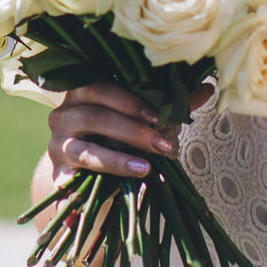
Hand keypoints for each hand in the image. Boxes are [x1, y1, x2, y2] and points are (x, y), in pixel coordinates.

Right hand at [46, 83, 212, 183]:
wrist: (86, 180)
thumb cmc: (117, 140)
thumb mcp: (142, 122)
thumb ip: (170, 106)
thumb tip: (207, 88)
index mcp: (83, 93)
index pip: (100, 87)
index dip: (129, 100)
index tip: (159, 116)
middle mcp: (63, 115)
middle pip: (94, 115)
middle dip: (132, 130)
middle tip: (163, 145)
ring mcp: (58, 144)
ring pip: (86, 147)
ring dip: (118, 155)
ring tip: (147, 166)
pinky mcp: (58, 173)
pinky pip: (79, 171)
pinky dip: (107, 171)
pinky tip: (133, 175)